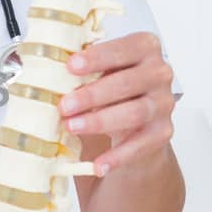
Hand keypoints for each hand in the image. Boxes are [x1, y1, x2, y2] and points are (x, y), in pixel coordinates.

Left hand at [59, 32, 175, 175]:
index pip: (124, 48)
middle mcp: (159, 73)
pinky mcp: (163, 132)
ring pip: (134, 112)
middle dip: (92, 95)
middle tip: (64, 105)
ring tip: (72, 127)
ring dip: (100, 121)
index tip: (71, 66)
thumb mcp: (100, 71)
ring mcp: (164, 104)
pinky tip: (98, 164)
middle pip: (126, 83)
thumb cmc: (113, 87)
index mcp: (145, 48)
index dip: (97, 57)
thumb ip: (83, 69)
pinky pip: (141, 145)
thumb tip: (47, 74)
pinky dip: (118, 156)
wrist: (137, 119)